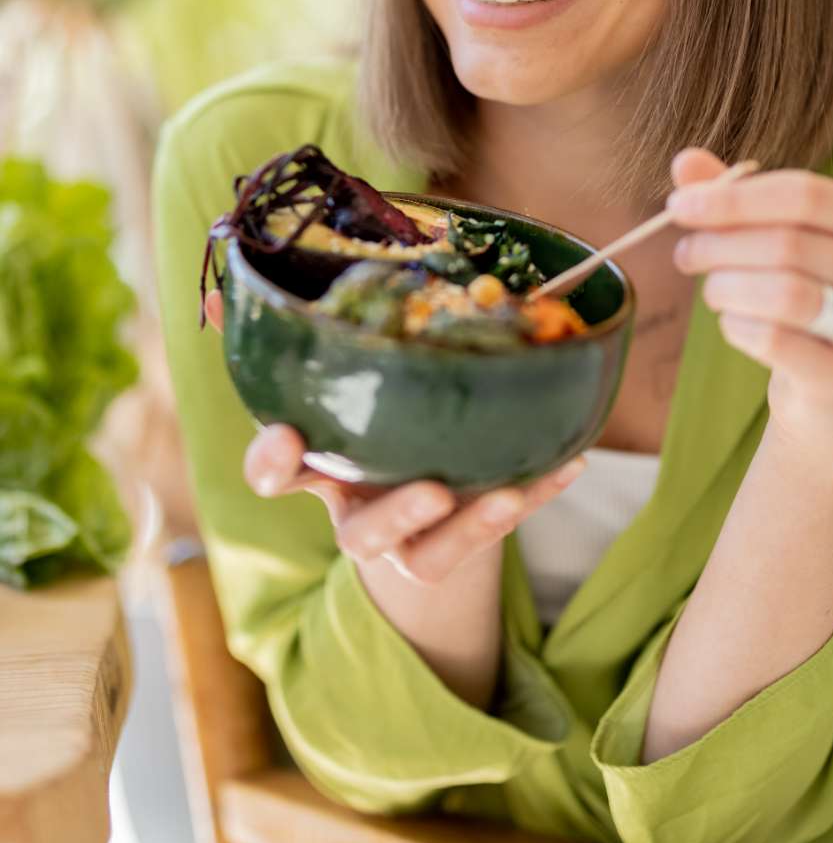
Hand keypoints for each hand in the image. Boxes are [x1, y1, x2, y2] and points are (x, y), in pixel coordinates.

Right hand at [203, 289, 586, 583]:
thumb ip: (309, 337)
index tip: (284, 438)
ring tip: (505, 496)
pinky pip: (498, 533)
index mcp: (322, 468)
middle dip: (390, 515)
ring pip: (426, 557)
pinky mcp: (461, 548)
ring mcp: (412, 541)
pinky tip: (572, 461)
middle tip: (431, 491)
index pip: (278, 474)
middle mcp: (359, 512)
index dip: (273, 462)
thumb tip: (249, 286)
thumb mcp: (345, 380)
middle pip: (358, 534)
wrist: (421, 504)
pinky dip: (535, 494)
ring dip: (468, 529)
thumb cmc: (377, 420)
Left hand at [666, 148, 832, 444]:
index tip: (678, 206)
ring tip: (712, 292)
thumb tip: (685, 161)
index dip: (735, 198)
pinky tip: (734, 324)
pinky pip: (775, 341)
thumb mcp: (773, 244)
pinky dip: (738, 328)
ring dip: (727, 288)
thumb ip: (735, 200)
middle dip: (721, 245)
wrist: (831, 397)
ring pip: (785, 293)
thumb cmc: (800, 303)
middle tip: (684, 255)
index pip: (806, 194)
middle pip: (790, 243)